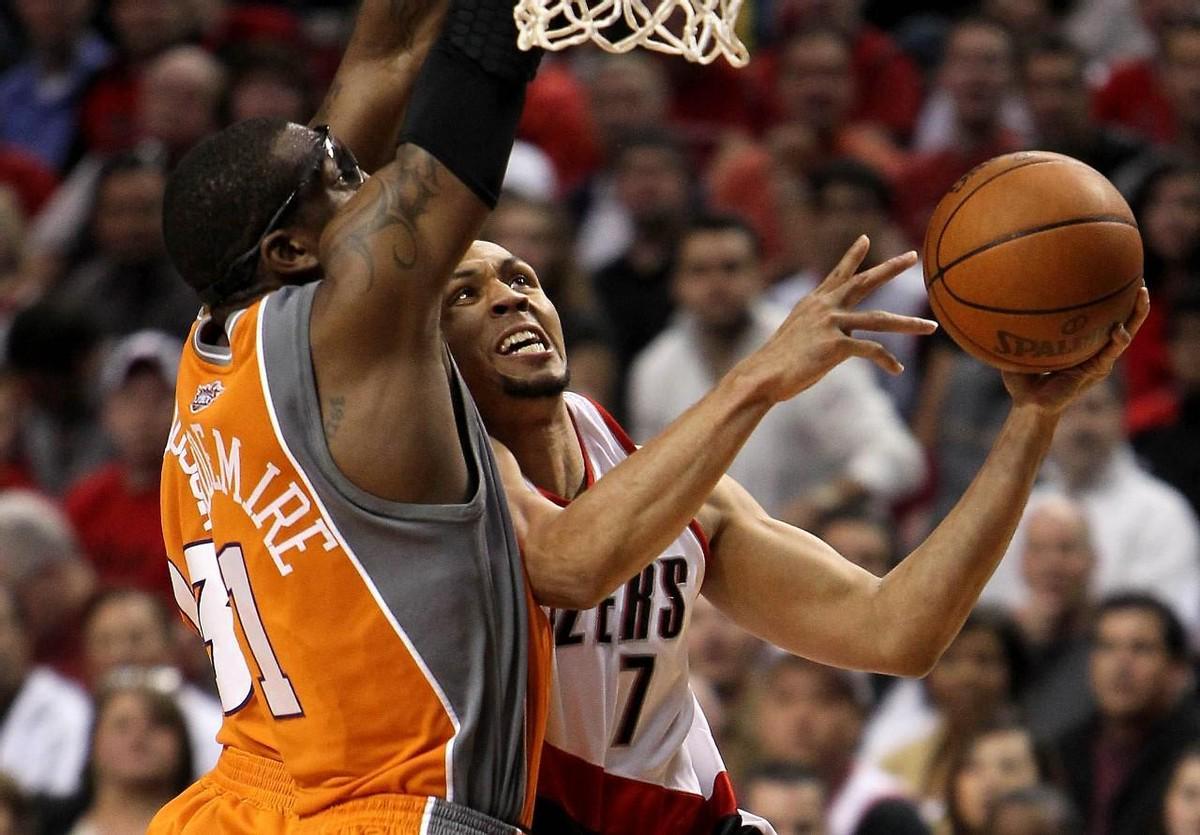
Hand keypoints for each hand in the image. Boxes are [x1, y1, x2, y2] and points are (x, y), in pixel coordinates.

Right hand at [738, 235, 936, 403]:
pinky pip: (872, 350)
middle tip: (913, 255)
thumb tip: (838, 338)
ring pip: (880, 320)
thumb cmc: (778, 362)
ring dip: (909, 325)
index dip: (852, 256)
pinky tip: (897, 369)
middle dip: (891, 268)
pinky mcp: (836, 345)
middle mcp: (825, 307)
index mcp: (814, 302)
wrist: (763, 375)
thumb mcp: (798, 336)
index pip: (838, 273)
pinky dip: (887, 361)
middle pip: (865, 282)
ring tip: (931, 327)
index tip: (865, 238)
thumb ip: (819, 329)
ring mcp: (831, 324)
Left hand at [1002, 287, 1149, 413]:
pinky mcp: (1095, 371)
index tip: (1114, 274)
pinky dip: (1117, 341)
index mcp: (1078, 340)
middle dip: (1132, 300)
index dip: (1108, 297)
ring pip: (1124, 333)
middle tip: (1140, 279)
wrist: (1028, 403)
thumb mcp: (1019, 348)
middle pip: (1119, 318)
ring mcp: (1096, 358)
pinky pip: (1110, 354)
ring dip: (1135, 315)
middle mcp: (1092, 346)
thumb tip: (1001, 303)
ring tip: (1142, 295)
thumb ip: (1016, 329)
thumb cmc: (1022, 377)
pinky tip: (1119, 330)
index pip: (1098, 315)